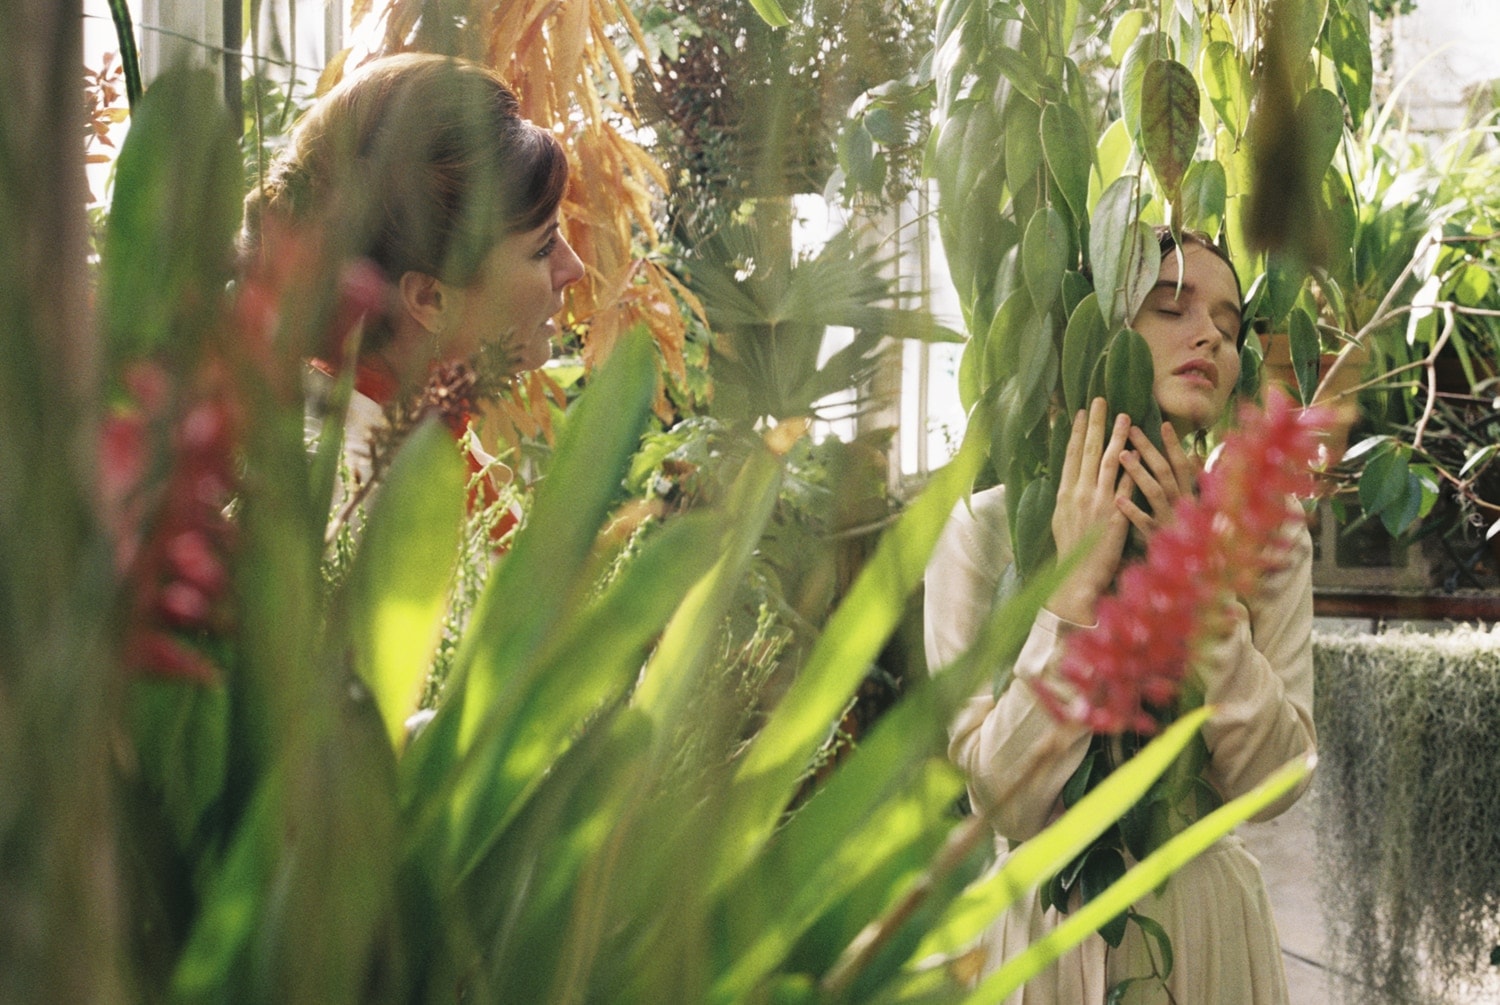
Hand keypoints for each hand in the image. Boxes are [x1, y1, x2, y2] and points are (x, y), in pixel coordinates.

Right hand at [1047, 398, 1133, 623]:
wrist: (1078, 577)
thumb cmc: (1071, 550)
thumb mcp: (1062, 519)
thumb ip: (1068, 496)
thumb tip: (1070, 478)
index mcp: (1065, 494)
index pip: (1071, 456)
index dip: (1077, 433)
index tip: (1081, 412)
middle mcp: (1080, 493)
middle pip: (1089, 452)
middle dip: (1095, 424)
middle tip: (1101, 401)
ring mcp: (1098, 502)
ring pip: (1109, 462)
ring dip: (1116, 437)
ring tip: (1124, 416)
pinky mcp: (1115, 514)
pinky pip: (1126, 485)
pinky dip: (1132, 467)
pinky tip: (1138, 449)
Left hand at [1116, 422, 1199, 536]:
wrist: (1191, 572)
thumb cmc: (1187, 536)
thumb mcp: (1190, 508)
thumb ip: (1188, 484)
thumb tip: (1193, 456)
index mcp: (1187, 495)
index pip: (1181, 464)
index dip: (1174, 444)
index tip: (1164, 423)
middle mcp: (1181, 505)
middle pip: (1166, 472)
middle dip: (1150, 449)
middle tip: (1132, 429)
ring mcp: (1169, 521)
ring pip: (1156, 492)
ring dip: (1140, 473)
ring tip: (1122, 455)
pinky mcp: (1158, 540)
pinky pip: (1145, 524)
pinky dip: (1132, 512)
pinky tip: (1118, 499)